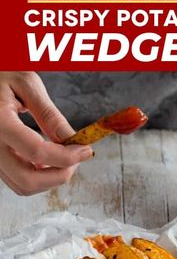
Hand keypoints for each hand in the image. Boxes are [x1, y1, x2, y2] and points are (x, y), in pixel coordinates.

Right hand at [0, 72, 92, 194]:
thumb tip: (72, 140)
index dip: (66, 157)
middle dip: (59, 175)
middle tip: (76, 160)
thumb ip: (49, 115)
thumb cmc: (0, 72)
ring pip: (22, 186)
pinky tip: (47, 160)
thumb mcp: (26, 84)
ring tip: (63, 158)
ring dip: (48, 179)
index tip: (85, 151)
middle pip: (28, 180)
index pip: (37, 152)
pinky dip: (37, 177)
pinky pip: (16, 180)